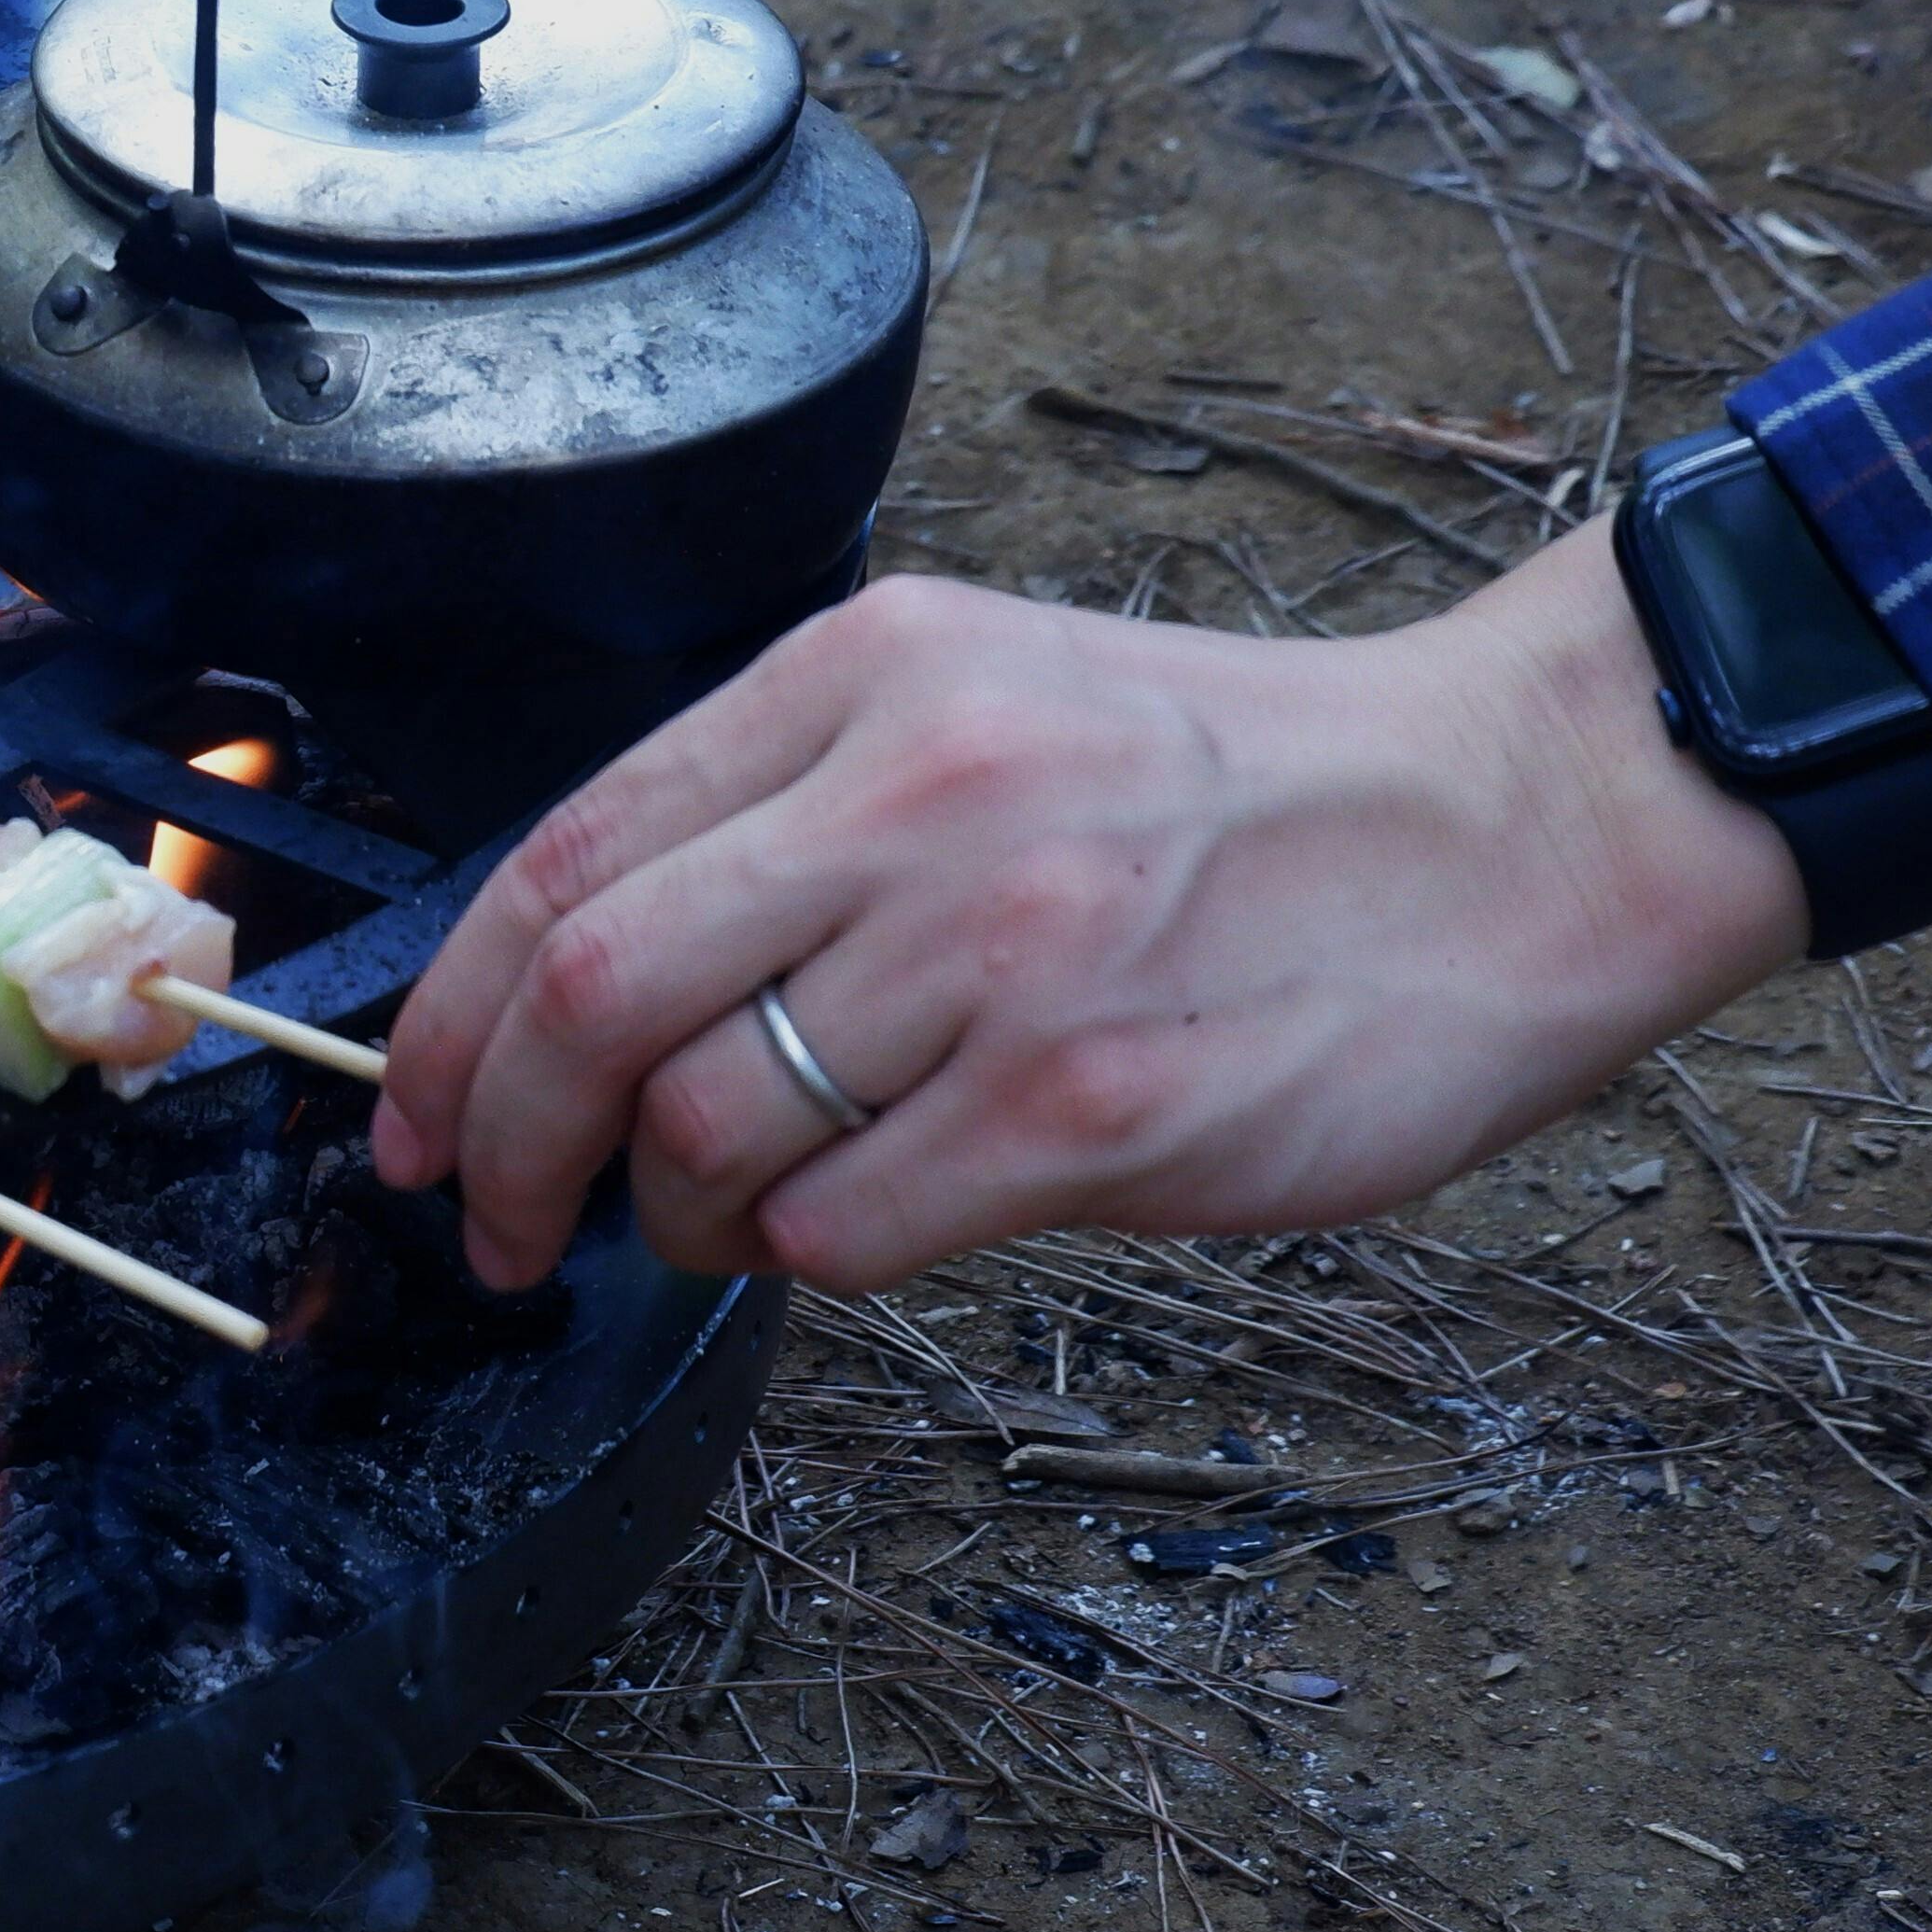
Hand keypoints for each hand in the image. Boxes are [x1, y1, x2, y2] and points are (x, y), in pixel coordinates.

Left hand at [367, 535, 1806, 1288]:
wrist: (1517, 820)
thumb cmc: (1231, 791)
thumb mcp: (977, 706)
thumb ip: (781, 812)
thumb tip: (566, 984)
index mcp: (861, 679)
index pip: (560, 857)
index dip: (449, 1019)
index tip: (415, 1122)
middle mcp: (922, 798)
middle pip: (589, 999)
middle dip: (502, 1145)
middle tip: (499, 1230)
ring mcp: (1012, 955)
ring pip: (706, 1130)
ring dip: (669, 1218)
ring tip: (716, 1223)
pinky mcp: (1096, 1106)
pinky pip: (845, 1225)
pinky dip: (804, 1252)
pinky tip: (851, 1225)